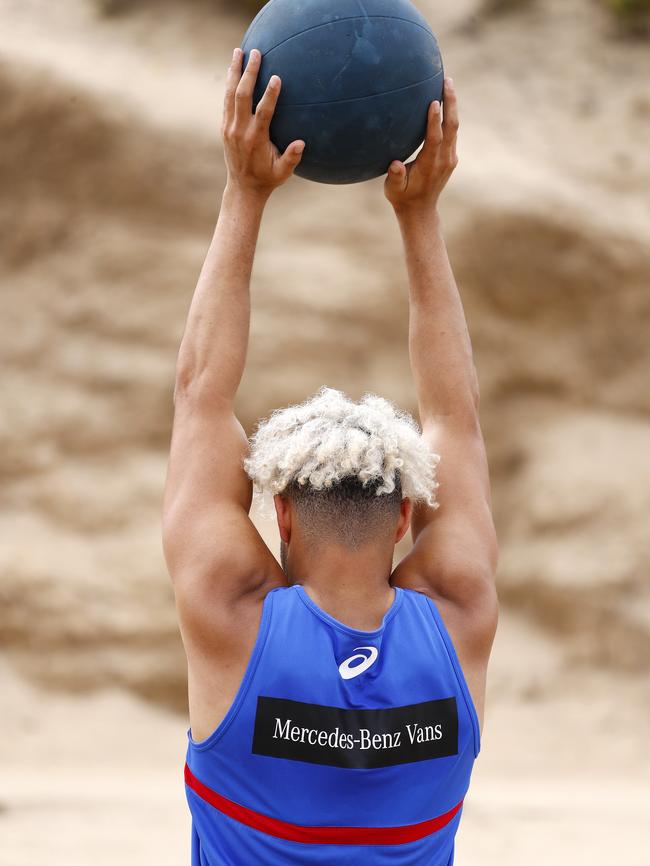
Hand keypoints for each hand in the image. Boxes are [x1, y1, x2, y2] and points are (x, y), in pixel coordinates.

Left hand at [222, 48, 304, 200]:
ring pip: (231, 94)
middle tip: (256, 53)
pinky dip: (230, 83)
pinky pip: (227, 100)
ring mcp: (230, 127)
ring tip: (238, 51)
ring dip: (234, 72)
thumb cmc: (268, 179)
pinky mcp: (225, 126)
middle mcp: (240, 130)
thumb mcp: (282, 173)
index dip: (269, 95)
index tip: (276, 77)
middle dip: (249, 73)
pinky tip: (233, 69)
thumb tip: (302, 143)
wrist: (242, 188)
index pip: (263, 112)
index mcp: (255, 140)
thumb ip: (291, 158)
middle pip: (242, 96)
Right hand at [384, 77, 458, 214]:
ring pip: (454, 127)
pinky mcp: (450, 156)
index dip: (434, 120)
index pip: (435, 138)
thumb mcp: (393, 190)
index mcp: (430, 165)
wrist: (420, 211)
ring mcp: (450, 157)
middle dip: (450, 103)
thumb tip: (395, 165)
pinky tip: (444, 100)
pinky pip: (452, 132)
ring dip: (452, 105)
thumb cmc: (403, 198)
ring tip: (447, 83)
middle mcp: (444, 160)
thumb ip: (395, 177)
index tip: (434, 101)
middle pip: (451, 127)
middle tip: (446, 80)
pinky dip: (449, 115)